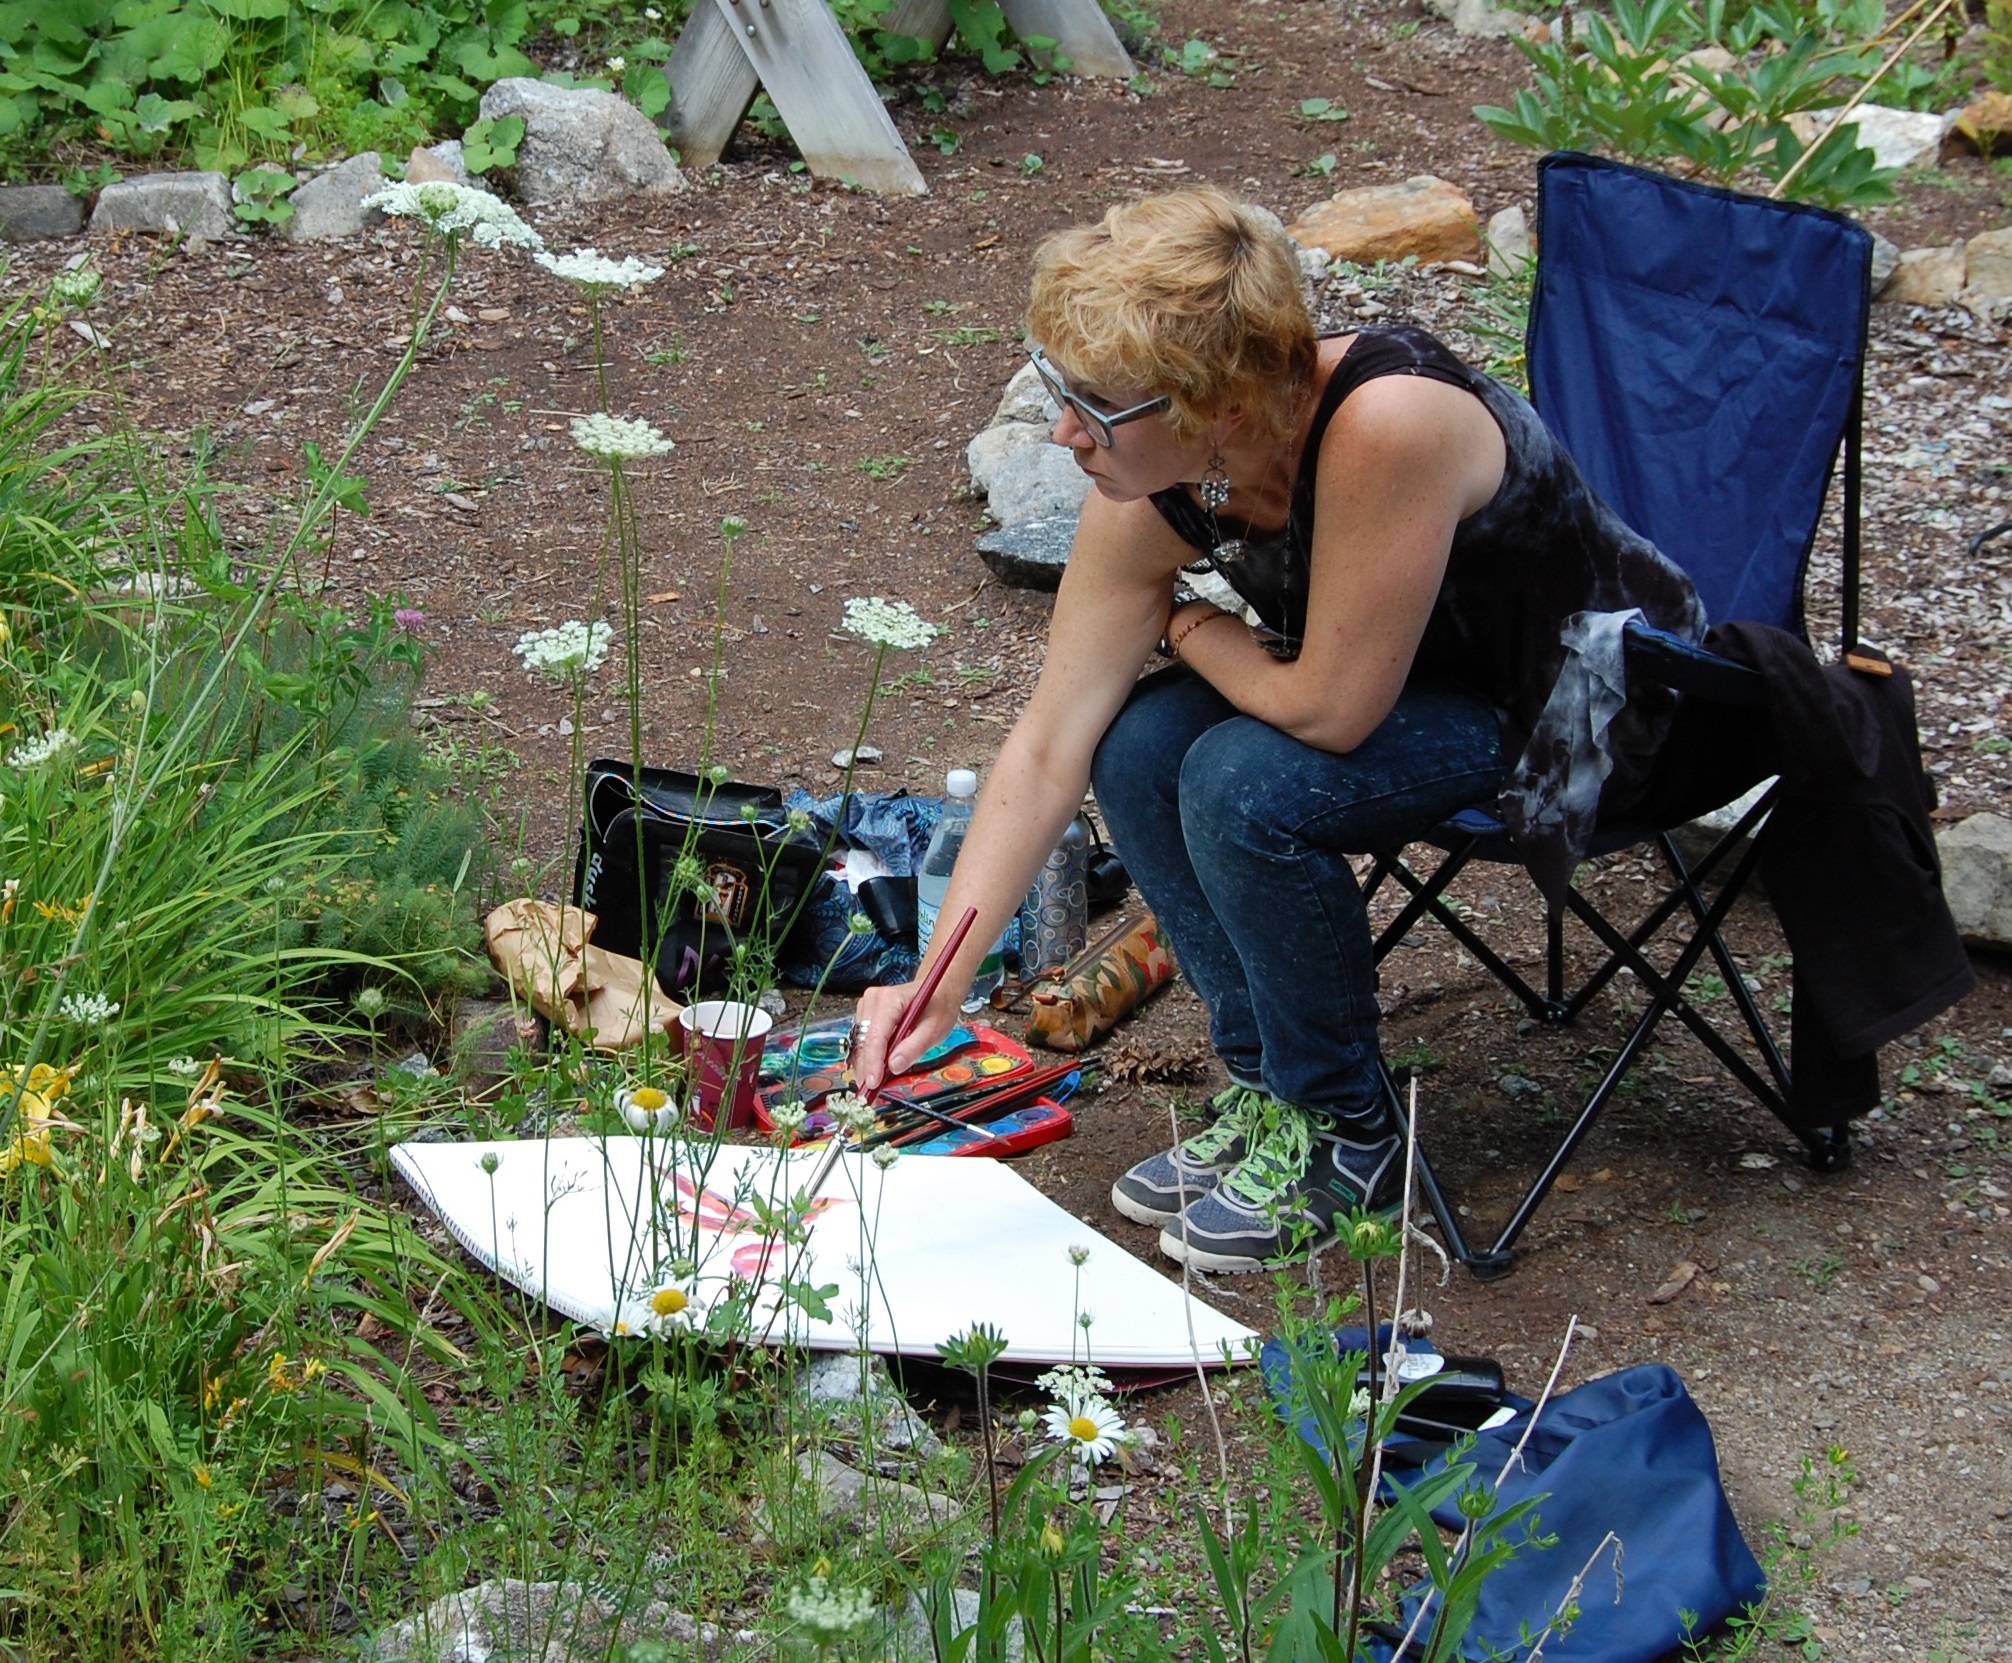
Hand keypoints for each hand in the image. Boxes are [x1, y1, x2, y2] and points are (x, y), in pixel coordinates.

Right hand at [850, 978, 960, 1093]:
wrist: (937, 991)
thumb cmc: (938, 1008)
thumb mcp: (934, 1030)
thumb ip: (914, 1047)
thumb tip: (894, 1066)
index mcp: (890, 1000)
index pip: (875, 1036)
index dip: (873, 1062)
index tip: (872, 1083)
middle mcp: (873, 1000)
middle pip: (864, 1042)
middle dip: (867, 1068)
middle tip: (870, 1094)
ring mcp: (866, 1006)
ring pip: (860, 1043)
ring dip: (867, 1064)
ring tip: (875, 1083)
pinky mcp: (865, 1015)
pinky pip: (862, 1040)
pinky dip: (869, 1057)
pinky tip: (877, 1070)